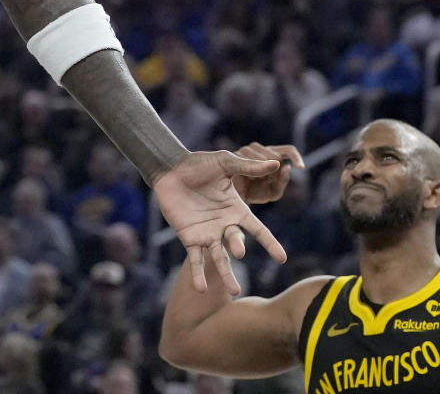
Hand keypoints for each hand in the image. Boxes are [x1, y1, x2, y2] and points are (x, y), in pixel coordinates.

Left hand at [152, 149, 286, 295]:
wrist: (170, 168)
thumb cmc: (199, 163)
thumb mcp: (225, 162)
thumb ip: (248, 166)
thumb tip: (276, 162)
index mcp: (236, 209)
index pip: (257, 229)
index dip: (269, 243)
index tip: (282, 258)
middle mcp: (224, 225)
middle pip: (235, 241)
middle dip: (237, 246)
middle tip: (239, 252)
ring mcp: (207, 233)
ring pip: (219, 258)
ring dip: (226, 274)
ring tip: (234, 290)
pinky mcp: (189, 238)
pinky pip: (195, 259)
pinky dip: (198, 274)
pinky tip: (201, 288)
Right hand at [231, 142, 304, 204]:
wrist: (234, 197)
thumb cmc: (255, 193)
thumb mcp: (273, 192)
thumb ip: (282, 182)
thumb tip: (287, 167)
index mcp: (273, 156)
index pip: (288, 150)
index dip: (296, 157)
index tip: (301, 168)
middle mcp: (262, 150)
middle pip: (276, 155)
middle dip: (274, 171)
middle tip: (265, 181)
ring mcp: (248, 150)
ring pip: (264, 158)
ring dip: (262, 172)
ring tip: (253, 180)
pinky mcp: (236, 153)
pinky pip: (251, 160)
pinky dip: (253, 171)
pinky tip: (248, 177)